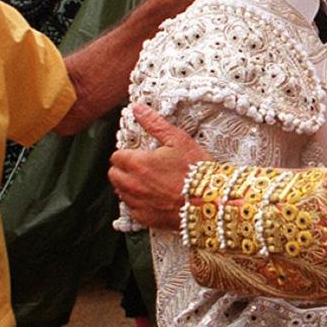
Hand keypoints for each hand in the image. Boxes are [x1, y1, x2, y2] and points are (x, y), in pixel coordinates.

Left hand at [109, 104, 209, 229]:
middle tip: (144, 168)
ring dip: (130, 186)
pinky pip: (132, 209)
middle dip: (124, 170)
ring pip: (121, 192)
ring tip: (151, 183)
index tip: (141, 155)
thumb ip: (155, 124)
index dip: (128, 154)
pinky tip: (155, 198)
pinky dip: (139, 203)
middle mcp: (132, 184)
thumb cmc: (198, 170)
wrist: (213, 201)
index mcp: (138, 163)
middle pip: (114, 175)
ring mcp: (138, 203)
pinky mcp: (145, 218)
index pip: (116, 156)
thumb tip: (138, 108)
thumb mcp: (179, 140)